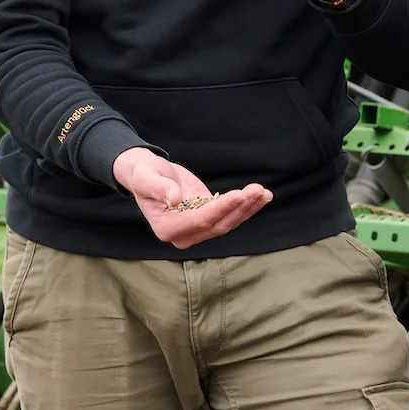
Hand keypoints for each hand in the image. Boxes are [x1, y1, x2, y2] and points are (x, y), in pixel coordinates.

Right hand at [111, 148, 270, 249]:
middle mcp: (184, 235)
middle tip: (257, 190)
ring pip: (228, 223)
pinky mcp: (208, 220)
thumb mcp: (146, 178)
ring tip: (264, 193)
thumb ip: (159, 189)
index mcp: (166, 228)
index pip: (200, 221)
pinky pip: (230, 216)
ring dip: (248, 208)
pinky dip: (247, 207)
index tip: (239, 193)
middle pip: (218, 225)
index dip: (221, 208)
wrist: (148, 174)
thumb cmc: (144, 174)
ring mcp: (197, 230)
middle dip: (240, 208)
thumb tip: (175, 199)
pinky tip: (262, 196)